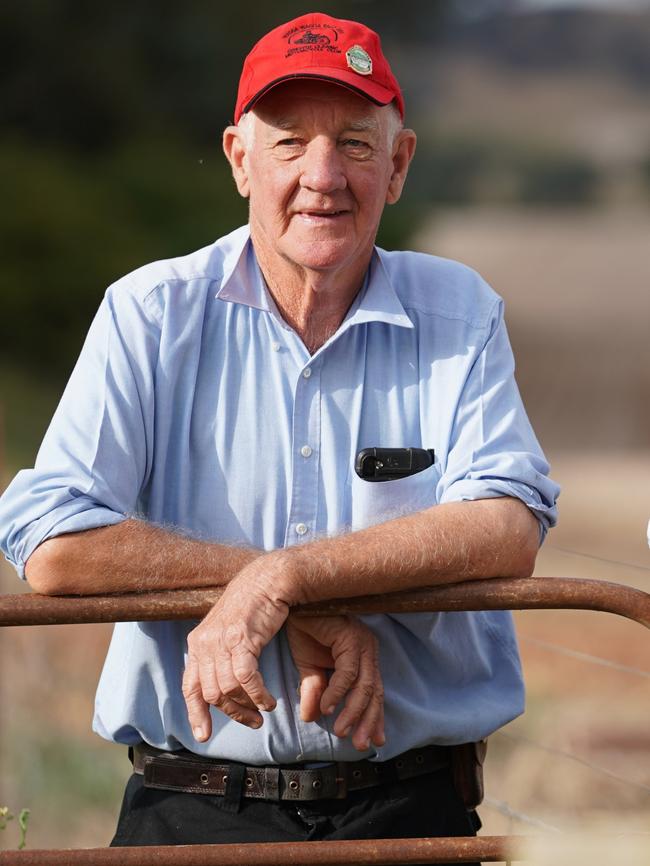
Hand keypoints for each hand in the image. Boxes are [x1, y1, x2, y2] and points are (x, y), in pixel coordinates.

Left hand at [182, 556, 289, 741]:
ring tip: (264, 711)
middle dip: (233, 713)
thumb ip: (219, 654)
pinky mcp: (241, 638)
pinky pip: (246, 678)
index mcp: (198, 642)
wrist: (267, 579)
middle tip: (253, 721)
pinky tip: (269, 700)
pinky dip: (258, 695)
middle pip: (211, 693)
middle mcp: (204, 642)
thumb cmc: (253, 605)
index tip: (203, 735)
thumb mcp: (228, 631)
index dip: (196, 713)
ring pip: (228, 689)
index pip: (190, 686)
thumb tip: (220, 683)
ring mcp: (221, 640)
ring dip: (248, 707)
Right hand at [286, 614, 384, 751]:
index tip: (374, 741)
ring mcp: (361, 642)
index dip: (374, 717)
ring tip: (341, 730)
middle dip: (368, 721)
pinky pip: (348, 672)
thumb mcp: (308, 667)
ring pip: (365, 685)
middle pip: (374, 692)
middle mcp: (367, 649)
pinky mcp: (350, 637)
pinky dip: (338, 692)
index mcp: (362, 656)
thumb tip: (312, 718)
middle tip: (360, 745)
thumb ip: (315, 690)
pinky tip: (327, 707)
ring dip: (353, 711)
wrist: (293, 605)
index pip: (374, 692)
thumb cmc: (304, 630)